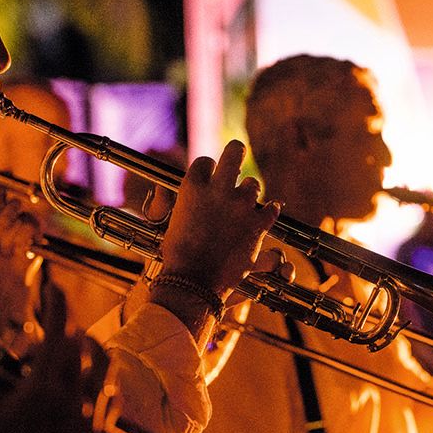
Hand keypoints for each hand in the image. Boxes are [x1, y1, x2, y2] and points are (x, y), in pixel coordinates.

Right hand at [0, 284, 105, 432]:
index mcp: (45, 388)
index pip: (58, 333)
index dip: (57, 305)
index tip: (53, 285)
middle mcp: (75, 400)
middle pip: (83, 348)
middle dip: (69, 329)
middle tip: (54, 323)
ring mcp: (91, 419)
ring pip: (105, 371)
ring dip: (92, 353)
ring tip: (74, 349)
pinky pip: (111, 399)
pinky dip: (102, 383)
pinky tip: (89, 384)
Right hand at [152, 140, 278, 298]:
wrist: (195, 281)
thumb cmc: (177, 255)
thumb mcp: (165, 224)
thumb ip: (164, 203)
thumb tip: (160, 189)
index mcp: (193, 186)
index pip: (204, 162)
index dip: (208, 169)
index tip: (210, 174)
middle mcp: (219, 190)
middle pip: (234, 152)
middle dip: (235, 151)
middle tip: (236, 152)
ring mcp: (241, 206)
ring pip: (253, 184)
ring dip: (250, 192)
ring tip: (245, 203)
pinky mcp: (258, 224)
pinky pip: (271, 208)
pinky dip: (269, 211)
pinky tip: (267, 213)